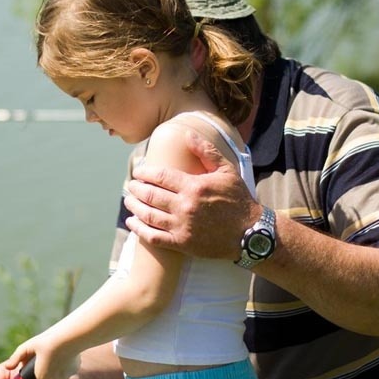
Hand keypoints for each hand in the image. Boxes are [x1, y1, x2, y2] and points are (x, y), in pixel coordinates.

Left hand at [3, 336, 79, 378]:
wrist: (69, 336)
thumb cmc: (46, 341)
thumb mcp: (27, 347)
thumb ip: (16, 358)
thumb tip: (7, 366)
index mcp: (42, 378)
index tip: (37, 371)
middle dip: (48, 374)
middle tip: (46, 360)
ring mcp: (66, 375)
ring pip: (60, 375)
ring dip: (57, 369)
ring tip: (54, 355)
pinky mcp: (75, 369)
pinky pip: (69, 369)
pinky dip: (67, 364)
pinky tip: (64, 354)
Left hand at [124, 129, 258, 259]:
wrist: (250, 233)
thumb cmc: (238, 199)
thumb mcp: (226, 170)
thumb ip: (206, 151)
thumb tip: (186, 135)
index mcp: (194, 186)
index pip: (160, 176)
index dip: (145, 172)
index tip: (138, 171)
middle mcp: (185, 206)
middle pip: (150, 195)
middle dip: (136, 189)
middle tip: (131, 186)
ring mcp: (182, 226)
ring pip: (148, 215)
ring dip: (134, 206)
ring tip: (129, 201)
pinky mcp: (182, 244)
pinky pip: (153, 237)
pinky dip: (139, 229)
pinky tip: (132, 222)